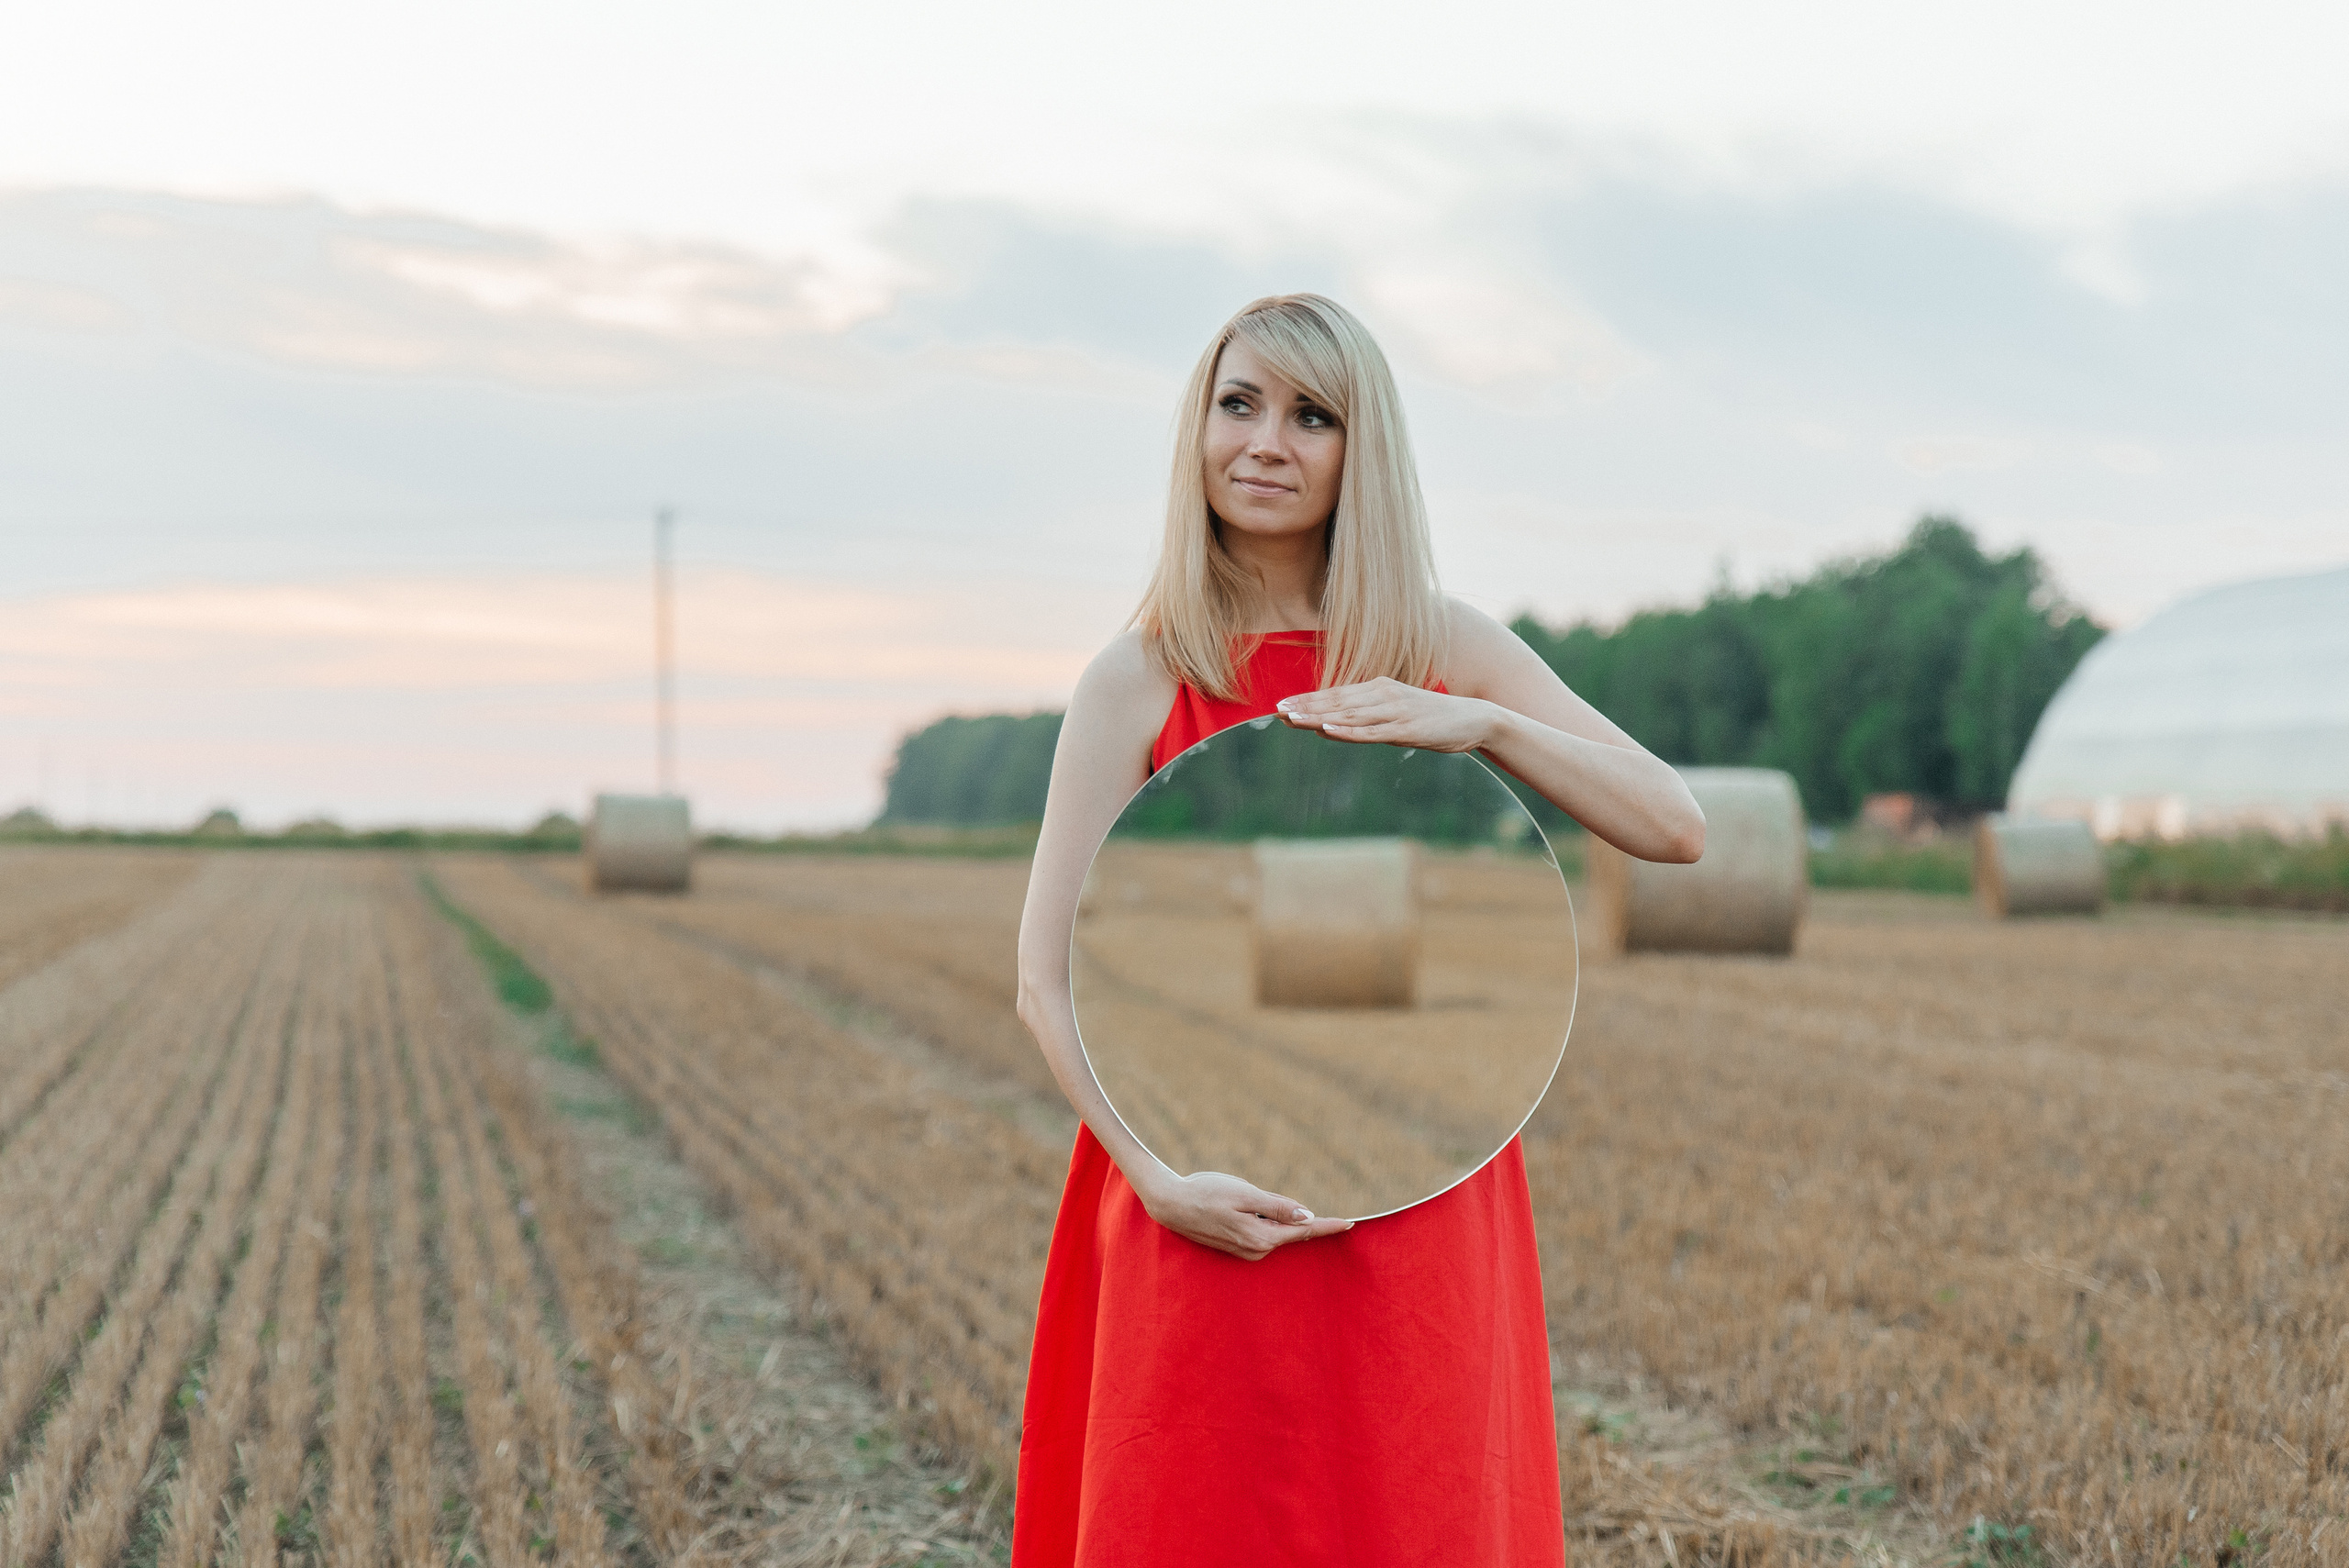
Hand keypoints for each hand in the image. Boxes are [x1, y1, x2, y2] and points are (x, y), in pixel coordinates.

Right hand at [1137, 1170, 1354, 1260]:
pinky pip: (1262, 1232)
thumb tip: (1307, 1215)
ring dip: (1276, 1216)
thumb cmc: (1206, 1192)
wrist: (1170, 1204)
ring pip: (1276, 1231)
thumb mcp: (1244, 1193)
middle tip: (1296, 1206)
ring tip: (1245, 1199)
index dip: (1328, 1225)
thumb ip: (1277, 1206)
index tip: (1352, 1223)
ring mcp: (1246, 1251)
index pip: (1303, 1231)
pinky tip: (1244, 1208)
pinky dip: (1264, 1220)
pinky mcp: (1237, 1247)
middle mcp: (1257, 1250)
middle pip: (1291, 1231)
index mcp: (1262, 1237)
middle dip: (1300, 1218)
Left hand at [1275, 678, 1503, 752]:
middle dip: (1305, 706)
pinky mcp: (1405, 728)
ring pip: (1348, 715)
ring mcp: (1394, 711)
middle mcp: (1383, 695)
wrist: (1475, 719)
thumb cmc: (1432, 717)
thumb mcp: (1395, 713)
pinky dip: (1347, 731)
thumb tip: (1329, 726)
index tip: (1280, 705)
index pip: (1336, 694)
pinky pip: (1370, 731)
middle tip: (1276, 710)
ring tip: (1292, 718)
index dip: (1307, 700)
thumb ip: (1364, 718)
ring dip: (1318, 717)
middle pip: (1336, 702)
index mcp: (1379, 688)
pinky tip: (1326, 730)